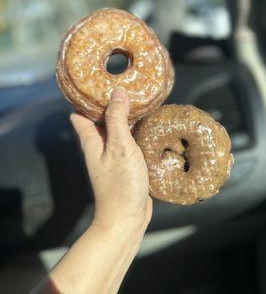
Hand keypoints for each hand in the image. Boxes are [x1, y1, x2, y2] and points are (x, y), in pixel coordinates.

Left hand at [71, 87, 152, 232]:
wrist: (126, 218)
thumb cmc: (120, 183)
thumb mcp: (119, 146)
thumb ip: (117, 119)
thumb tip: (117, 92)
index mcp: (91, 140)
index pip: (79, 114)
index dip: (86, 99)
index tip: (99, 83)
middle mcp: (99, 146)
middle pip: (101, 119)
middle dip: (112, 104)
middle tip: (128, 87)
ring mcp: (113, 155)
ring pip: (118, 130)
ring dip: (127, 118)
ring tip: (143, 102)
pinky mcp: (127, 163)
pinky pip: (130, 142)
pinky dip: (137, 132)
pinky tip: (151, 125)